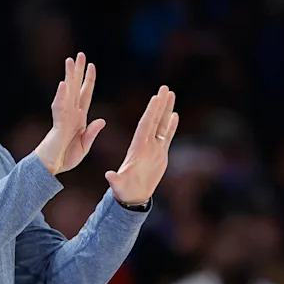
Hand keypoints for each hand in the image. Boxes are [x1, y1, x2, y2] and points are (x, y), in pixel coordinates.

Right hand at [34, 52, 105, 174]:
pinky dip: (61, 96)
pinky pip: (60, 109)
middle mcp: (71, 113)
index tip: (92, 66)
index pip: (84, 94)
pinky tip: (63, 85)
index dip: (88, 80)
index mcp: (79, 118)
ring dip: (68, 77)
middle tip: (79, 55)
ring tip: (70, 61)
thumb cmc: (65, 157)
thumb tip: (102, 120)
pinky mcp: (58, 125)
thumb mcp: (84, 146)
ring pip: (66, 93)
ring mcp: (63, 117)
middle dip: (77, 71)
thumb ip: (92, 133)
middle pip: (74, 88)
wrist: (51, 168)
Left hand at [105, 85, 177, 203]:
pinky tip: (175, 114)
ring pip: (161, 124)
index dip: (151, 112)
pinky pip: (166, 136)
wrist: (131, 196)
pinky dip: (171, 126)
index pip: (145, 126)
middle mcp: (145, 144)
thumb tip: (109, 176)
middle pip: (154, 120)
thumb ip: (115, 179)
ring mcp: (153, 148)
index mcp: (137, 148)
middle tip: (165, 87)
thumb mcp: (118, 184)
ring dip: (166, 109)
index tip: (156, 97)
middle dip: (160, 104)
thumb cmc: (123, 190)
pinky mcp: (160, 154)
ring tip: (171, 94)